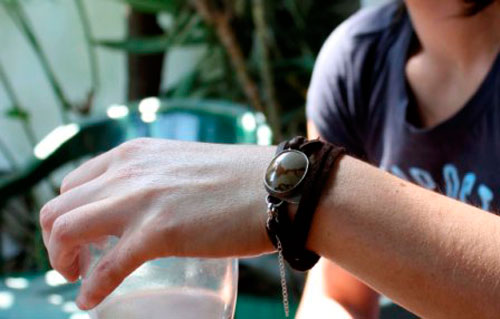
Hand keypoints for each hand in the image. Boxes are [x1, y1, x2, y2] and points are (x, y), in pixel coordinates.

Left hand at [39, 138, 274, 309]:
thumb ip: (158, 177)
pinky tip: (90, 300)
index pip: (73, 182)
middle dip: (55, 240)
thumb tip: (149, 206)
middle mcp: (128, 171)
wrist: (277, 186)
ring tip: (76, 276)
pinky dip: (92, 288)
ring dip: (61, 260)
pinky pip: (106, 268)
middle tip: (73, 260)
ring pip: (65, 231)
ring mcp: (140, 200)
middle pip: (58, 208)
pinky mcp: (159, 232)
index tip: (81, 235)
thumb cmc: (239, 179)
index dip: (69, 213)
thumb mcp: (182, 163)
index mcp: (134, 154)